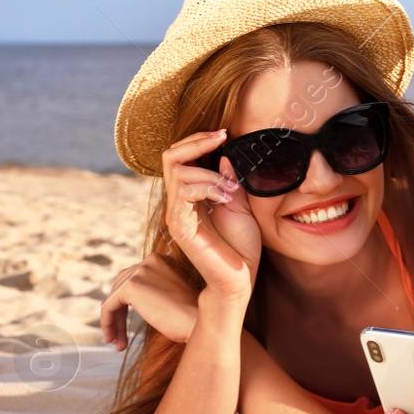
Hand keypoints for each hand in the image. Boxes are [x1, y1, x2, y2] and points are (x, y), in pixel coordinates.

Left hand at [101, 252, 199, 348]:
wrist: (202, 324)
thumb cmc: (192, 317)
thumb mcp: (172, 296)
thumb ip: (154, 290)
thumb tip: (131, 300)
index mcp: (161, 259)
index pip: (132, 279)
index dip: (127, 305)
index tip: (129, 327)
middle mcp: (150, 259)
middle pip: (120, 287)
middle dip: (118, 314)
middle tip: (120, 338)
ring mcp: (140, 270)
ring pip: (113, 298)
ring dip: (114, 322)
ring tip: (118, 344)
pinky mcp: (131, 286)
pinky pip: (108, 306)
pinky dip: (107, 324)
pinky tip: (114, 340)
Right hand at [162, 130, 261, 297]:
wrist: (240, 280)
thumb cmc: (241, 248)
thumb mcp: (241, 206)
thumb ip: (230, 181)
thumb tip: (224, 156)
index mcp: (192, 196)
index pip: (181, 157)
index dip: (198, 139)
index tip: (225, 132)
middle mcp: (179, 203)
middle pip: (171, 157)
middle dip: (197, 141)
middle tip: (222, 137)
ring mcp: (177, 215)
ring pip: (178, 172)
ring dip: (209, 173)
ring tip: (230, 190)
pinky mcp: (180, 227)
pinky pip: (183, 192)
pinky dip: (208, 186)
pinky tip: (226, 198)